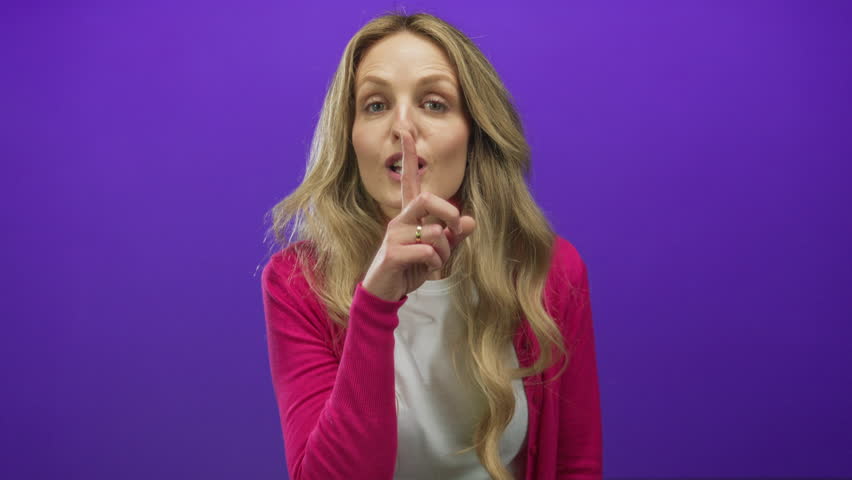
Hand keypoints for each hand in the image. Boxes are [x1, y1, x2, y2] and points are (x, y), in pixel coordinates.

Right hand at [361, 131, 475, 300]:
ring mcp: (394, 235)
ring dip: (445, 251)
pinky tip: (426, 270)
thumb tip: (471, 220)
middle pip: (427, 199)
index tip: (406, 131)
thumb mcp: (437, 251)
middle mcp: (399, 220)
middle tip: (457, 229)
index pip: (408, 180)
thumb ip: (454, 236)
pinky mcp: (393, 253)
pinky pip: (427, 251)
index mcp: (409, 215)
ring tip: (436, 261)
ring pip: (434, 232)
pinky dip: (435, 263)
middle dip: (450, 213)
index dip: (407, 156)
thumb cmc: (410, 268)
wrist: (384, 292)